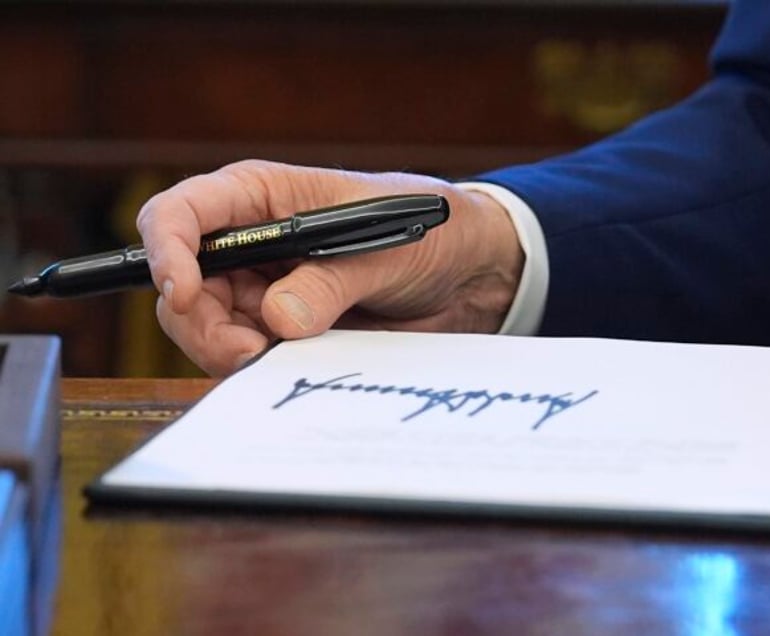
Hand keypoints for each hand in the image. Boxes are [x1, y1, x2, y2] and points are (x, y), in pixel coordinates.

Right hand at [136, 160, 523, 375]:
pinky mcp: (283, 329)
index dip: (168, 248)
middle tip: (250, 352)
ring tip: (277, 356)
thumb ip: (331, 282)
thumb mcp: (384, 250)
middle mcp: (251, 243)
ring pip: (207, 327)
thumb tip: (280, 319)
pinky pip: (246, 353)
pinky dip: (257, 366)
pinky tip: (291, 362)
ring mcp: (263, 289)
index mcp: (264, 197)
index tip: (184, 290)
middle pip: (185, 283)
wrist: (466, 278)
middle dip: (203, 323)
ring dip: (229, 351)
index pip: (183, 212)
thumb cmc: (429, 233)